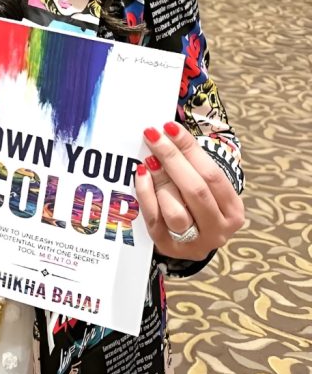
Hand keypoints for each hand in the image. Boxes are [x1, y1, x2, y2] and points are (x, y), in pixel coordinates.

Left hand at [135, 121, 244, 260]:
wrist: (190, 237)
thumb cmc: (196, 201)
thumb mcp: (204, 184)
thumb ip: (192, 162)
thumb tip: (166, 131)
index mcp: (233, 211)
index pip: (213, 175)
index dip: (190, 149)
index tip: (170, 127)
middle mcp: (218, 230)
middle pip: (196, 191)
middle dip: (172, 158)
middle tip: (153, 135)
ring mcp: (194, 242)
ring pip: (176, 211)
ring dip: (160, 180)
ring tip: (149, 159)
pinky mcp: (168, 247)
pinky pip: (155, 219)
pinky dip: (146, 194)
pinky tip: (141, 175)